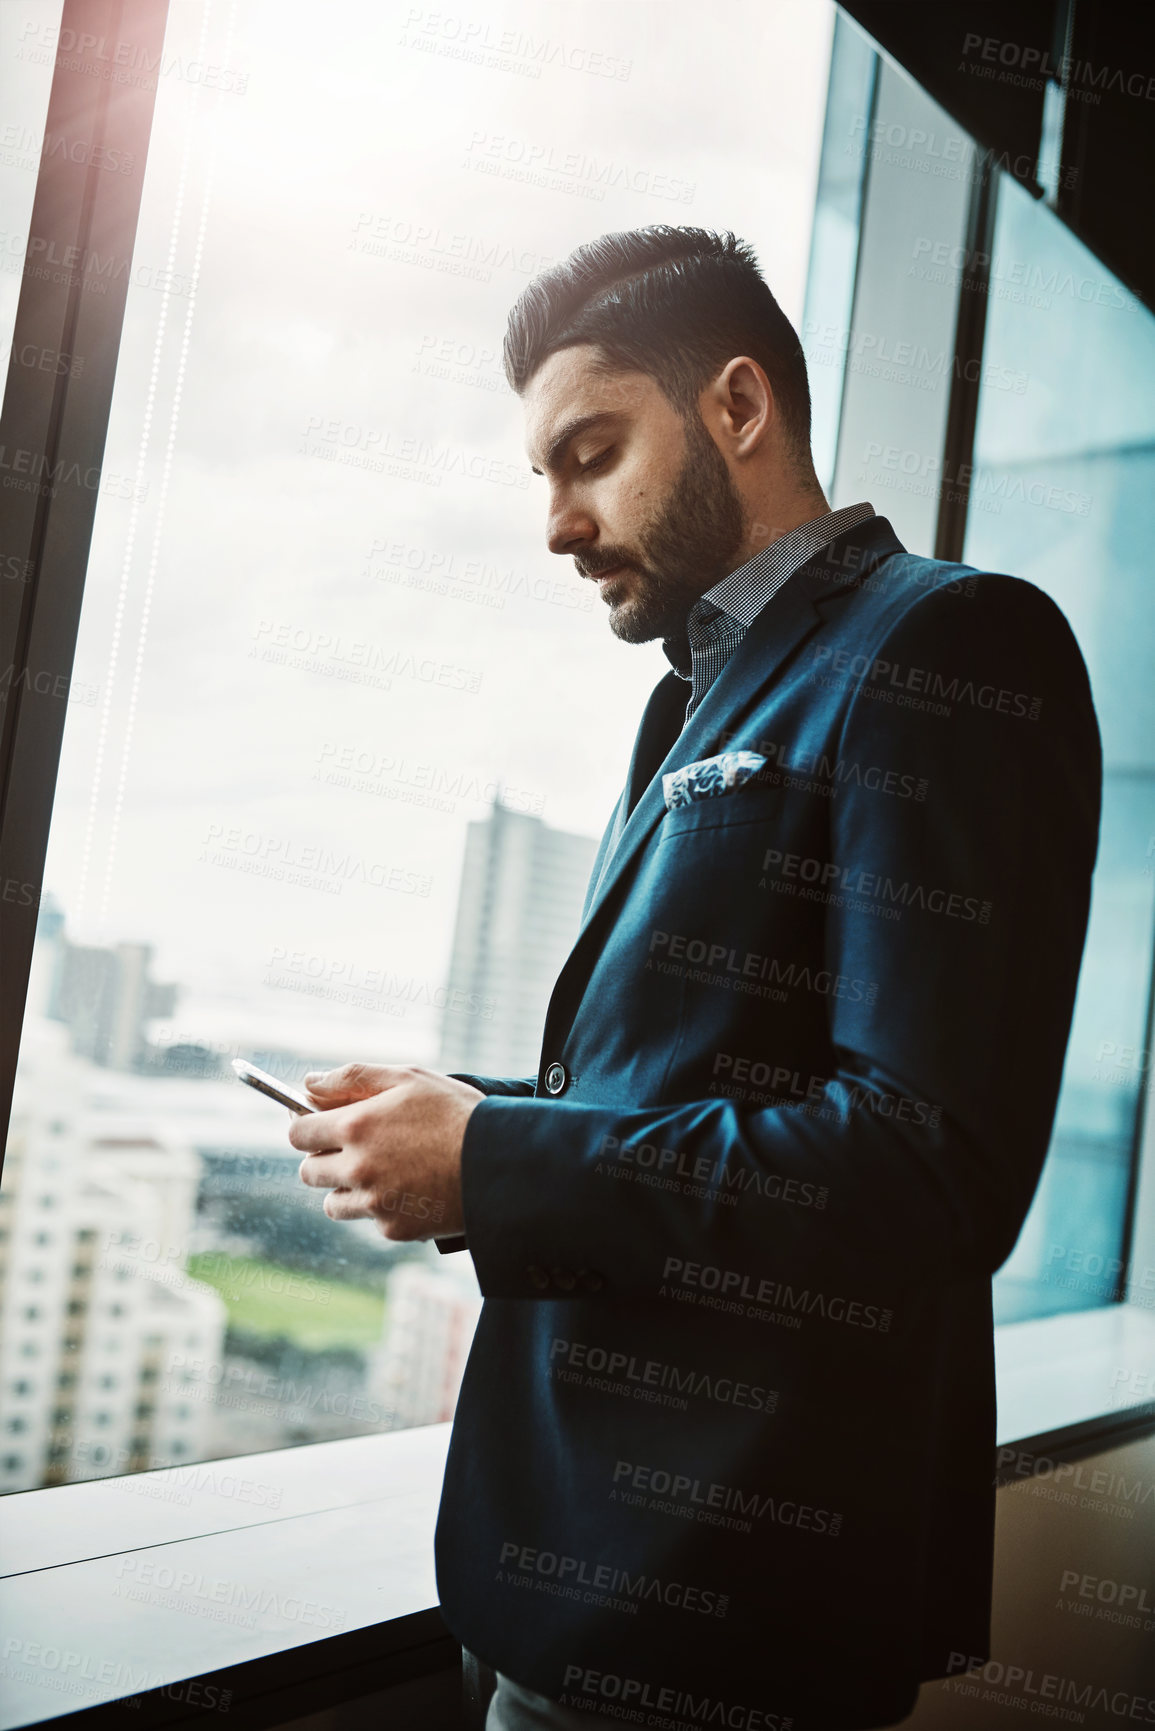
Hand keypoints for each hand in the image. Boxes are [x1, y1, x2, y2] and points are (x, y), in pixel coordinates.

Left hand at [287, 1063, 483, 1239]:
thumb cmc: (457, 1113)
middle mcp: (357, 1168)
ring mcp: (374, 1203)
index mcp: (356, 1126)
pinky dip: (383, 1207)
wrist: (502, 1164)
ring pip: (333, 1202)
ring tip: (386, 1171)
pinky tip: (412, 1188)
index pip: (298, 1133)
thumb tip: (309, 1083)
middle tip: (357, 1147)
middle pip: (308, 1172)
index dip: (306, 1126)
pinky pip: (370, 1219)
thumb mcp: (409, 1078)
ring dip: (348, 1188)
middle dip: (325, 1158)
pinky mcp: (394, 1229)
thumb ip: (352, 1078)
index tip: (319, 1125)